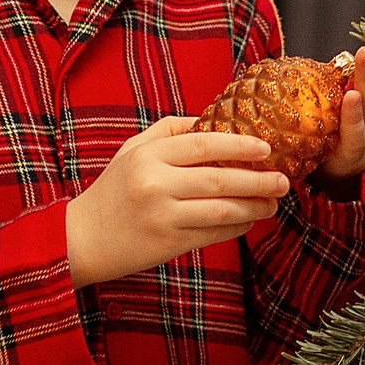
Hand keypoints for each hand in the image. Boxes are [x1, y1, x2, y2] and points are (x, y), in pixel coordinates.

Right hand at [66, 116, 289, 286]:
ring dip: (254, 207)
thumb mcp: (133, 150)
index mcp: (148, 155)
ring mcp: (162, 215)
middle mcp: (155, 184)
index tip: (266, 149)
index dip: (239, 146)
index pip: (202, 144)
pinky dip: (236, 226)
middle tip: (282, 181)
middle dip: (258, 180)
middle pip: (219, 180)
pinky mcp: (168, 243)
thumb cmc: (113, 190)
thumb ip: (170, 131)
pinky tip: (249, 220)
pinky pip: (213, 233)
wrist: (81, 237)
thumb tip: (214, 121)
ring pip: (222, 210)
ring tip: (273, 203)